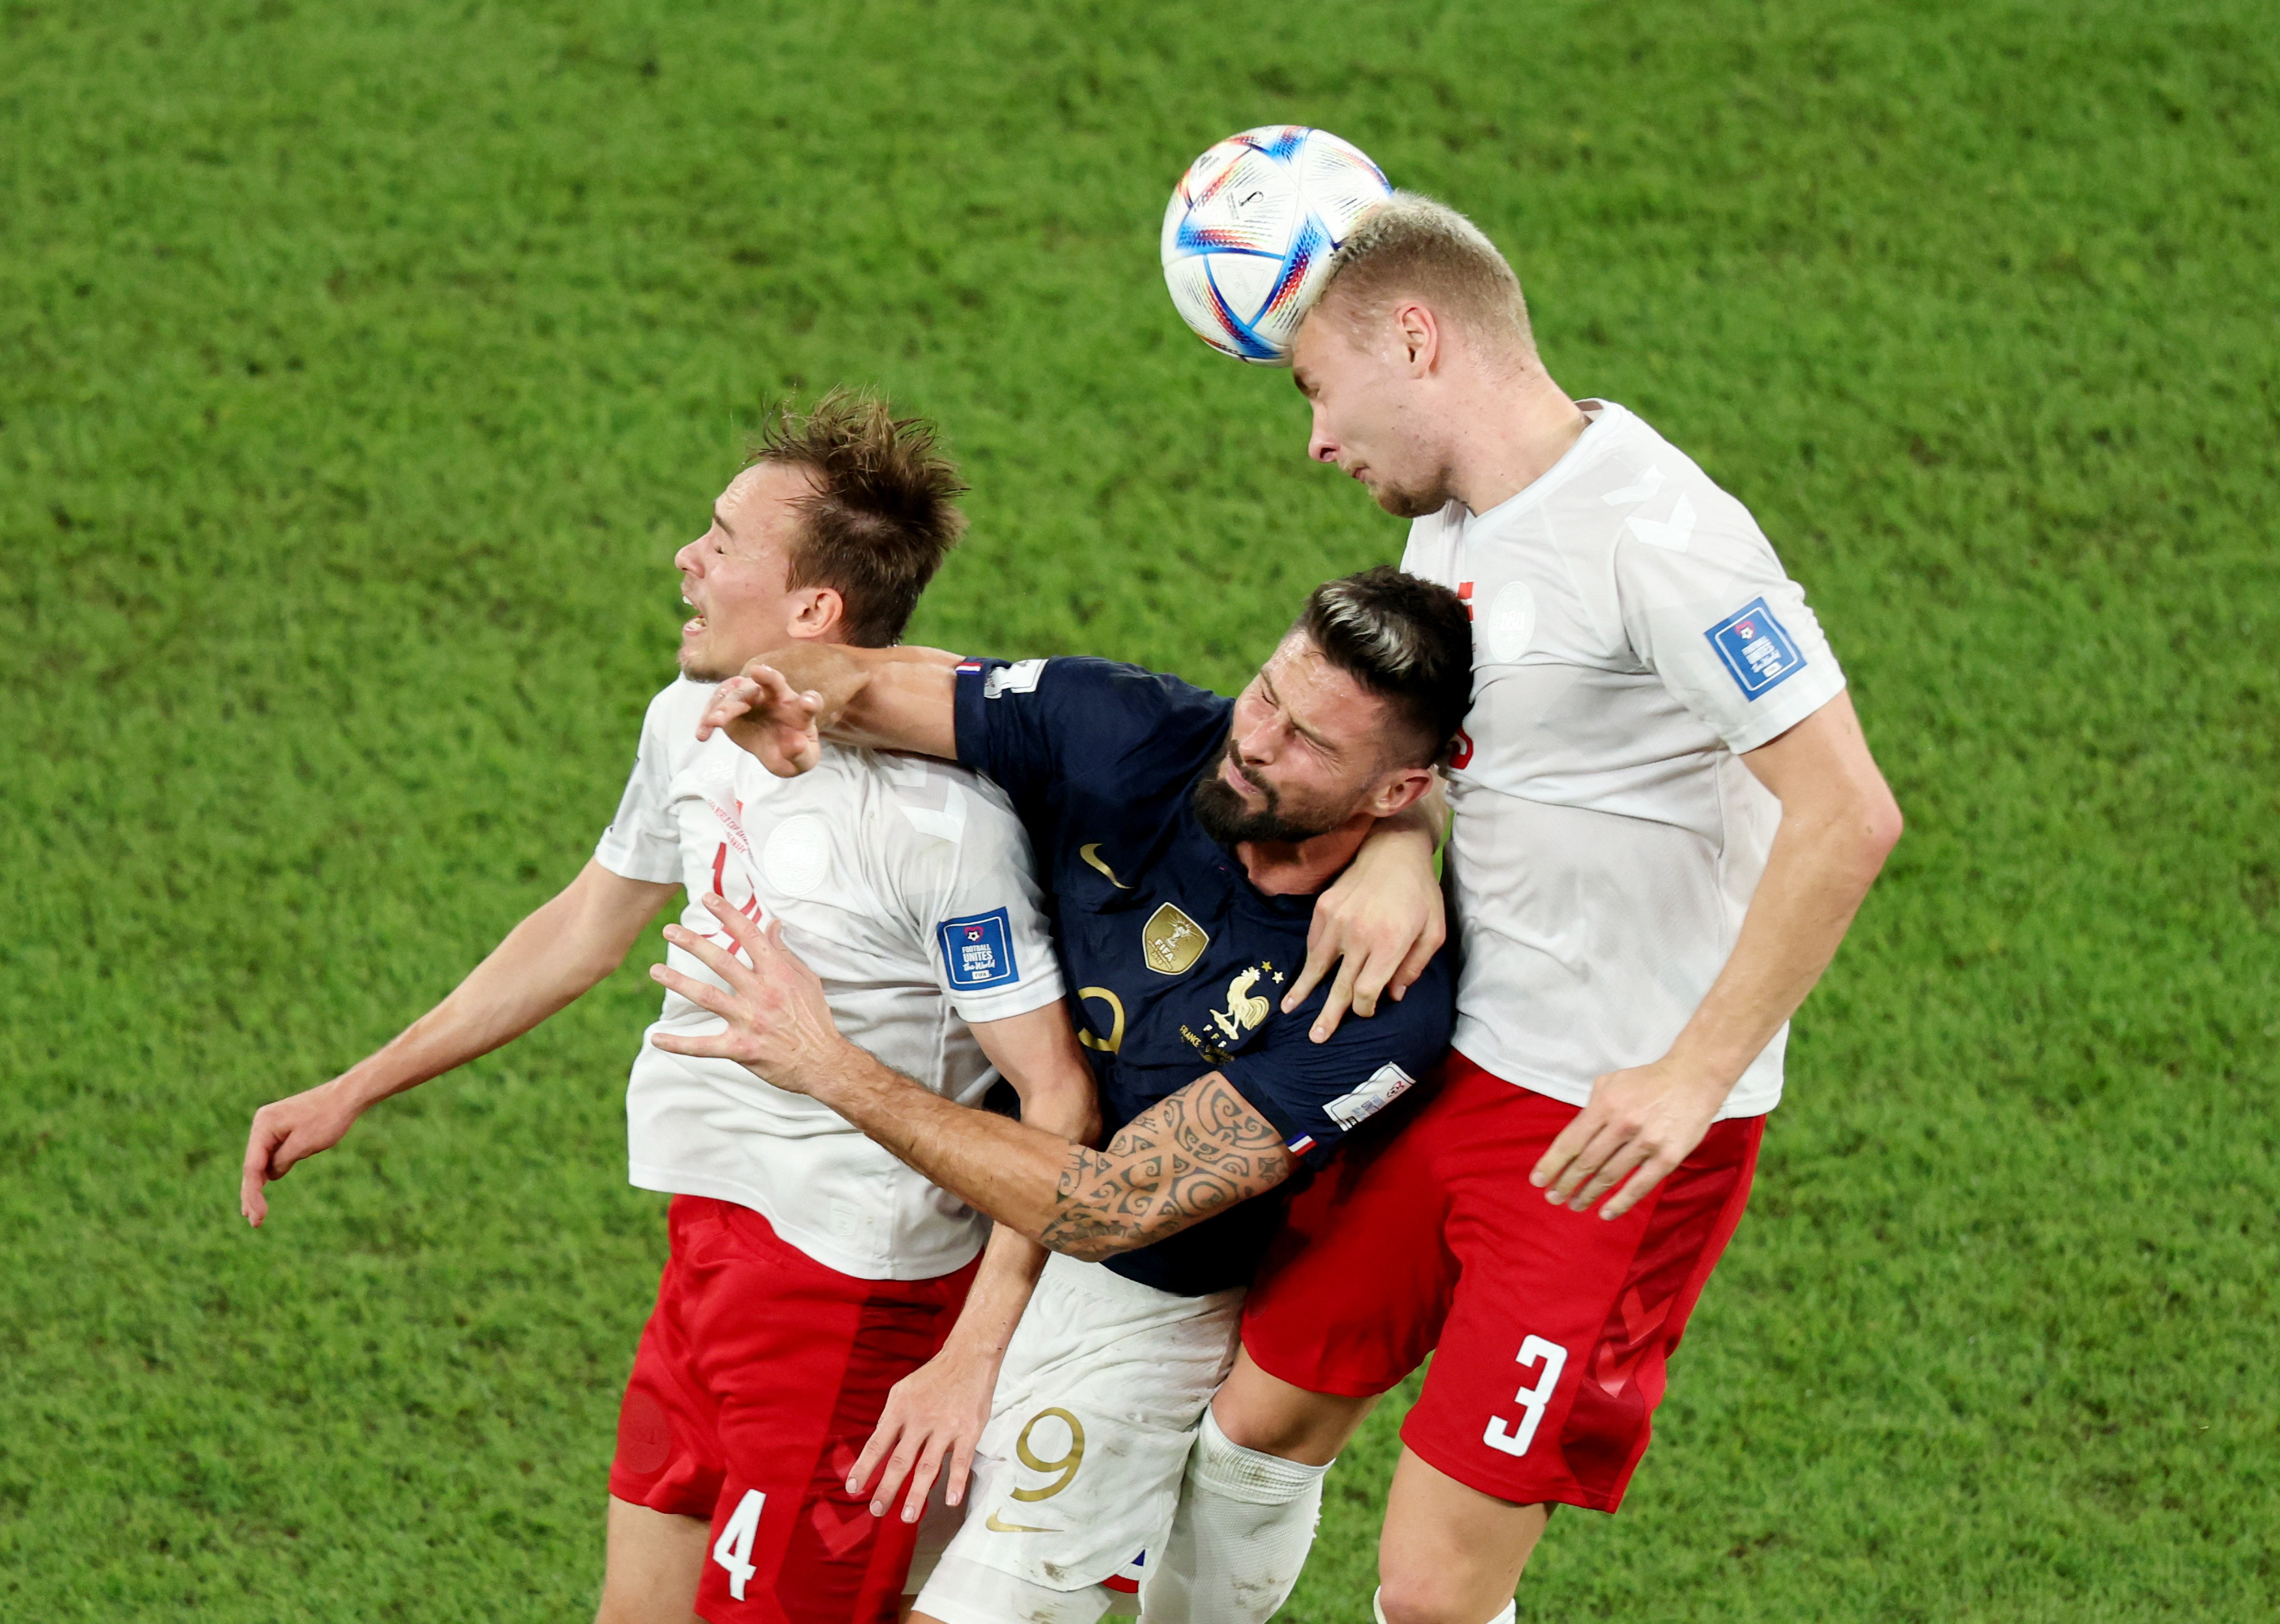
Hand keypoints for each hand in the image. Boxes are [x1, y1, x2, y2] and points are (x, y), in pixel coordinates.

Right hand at [240, 1081, 362, 1226]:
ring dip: (259, 1185)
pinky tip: (264, 1187)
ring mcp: (271, 1127)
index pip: (252, 1166)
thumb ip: (282, 1162)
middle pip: (253, 1165)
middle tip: (254, 1221)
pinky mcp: (282, 1130)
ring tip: (254, 1212)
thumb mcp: (304, 1145)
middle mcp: (263, 1125)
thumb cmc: (328, 1118)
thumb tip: (270, 1176)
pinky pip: (272, 1154)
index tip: (257, 1215)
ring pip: (261, 1161)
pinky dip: (270, 1171)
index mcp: (263, 1125)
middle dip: (253, 1194)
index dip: (253, 1193)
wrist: (347, 1096)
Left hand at [648, 896, 850, 1092]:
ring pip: (707, 996)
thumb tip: (772, 924)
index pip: (750, 936)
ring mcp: (749, 1021)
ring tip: (656, 970)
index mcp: (777, 974)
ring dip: (678, 982)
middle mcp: (761, 993)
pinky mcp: (740, 1048)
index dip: (728, 914)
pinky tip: (656, 1038)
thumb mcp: (806, 979)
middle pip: (721, 961)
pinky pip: (703, 1046)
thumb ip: (784, 953)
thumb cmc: (814, 1019)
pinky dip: (678, 1043)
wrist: (822, 1061)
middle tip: (670, 930)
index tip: (708, 899)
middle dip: (693, 943)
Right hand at [697, 664, 823, 776]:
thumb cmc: (793, 752)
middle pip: (774, 682)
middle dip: (766, 677)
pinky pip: (718, 707)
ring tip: (714, 721)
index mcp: (801, 711)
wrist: (776, 750)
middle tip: (757, 672)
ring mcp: (755, 698)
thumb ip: (801, 755)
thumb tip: (796, 743)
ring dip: (727, 704)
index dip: (810, 701)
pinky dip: (709, 718)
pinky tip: (703, 734)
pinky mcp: (734, 707)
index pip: (811, 701)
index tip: (807, 703)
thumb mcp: (802, 762)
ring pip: (740, 692)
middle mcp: (779, 697)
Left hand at [847, 1338, 998, 1523]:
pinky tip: (950, 1500)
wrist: (969, 1357)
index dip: (864, 1468)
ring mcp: (945, 1426)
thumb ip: (891, 1420)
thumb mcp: (903, 1391)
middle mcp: (920, 1419)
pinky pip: (961, 1460)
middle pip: (900, 1460)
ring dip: (917, 1494)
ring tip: (908, 1516)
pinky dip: (956, 1482)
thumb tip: (878, 1450)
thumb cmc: (932, 1378)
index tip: (853, 1489)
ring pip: (928, 1466)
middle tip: (877, 1510)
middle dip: (887, 1488)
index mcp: (900, 1408)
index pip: (877, 1444)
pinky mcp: (969, 1430)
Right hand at [1281, 820, 1443, 1041]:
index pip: (1367, 990)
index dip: (1364, 1008)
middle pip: (1340, 985)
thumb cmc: (1420, 893)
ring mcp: (1337, 921)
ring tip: (1289, 1008)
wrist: (1393, 849)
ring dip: (1303, 990)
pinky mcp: (1323, 909)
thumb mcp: (1433, 931)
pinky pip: (1313, 943)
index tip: (1364, 1013)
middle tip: (1316, 1037)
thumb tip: (1394, 995)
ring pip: (1317, 966)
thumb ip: (1415, 966)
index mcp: (1389, 943)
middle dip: (1328, 1014)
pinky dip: (1309, 961)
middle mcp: (1359, 935)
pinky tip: (1304, 975)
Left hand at [1530, 1056, 1729, 1219]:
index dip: (1551, 1164)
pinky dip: (1620, 1202)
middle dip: (1565, 1183)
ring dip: (1588, 1194)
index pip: (1571, 1141)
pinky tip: (1605, 1212)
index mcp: (1605, 1104)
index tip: (1537, 1181)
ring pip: (1609, 1176)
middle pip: (1587, 1162)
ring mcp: (1646, 1142)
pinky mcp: (1668, 1156)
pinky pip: (1640, 1185)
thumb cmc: (1647, 1081)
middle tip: (1553, 1197)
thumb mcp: (1610, 1083)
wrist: (1694, 1078)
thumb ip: (1590, 1108)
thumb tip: (1573, 1138)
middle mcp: (1623, 1124)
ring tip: (1574, 1204)